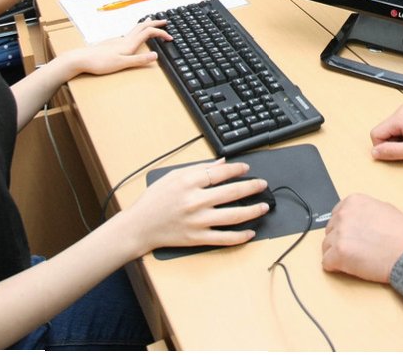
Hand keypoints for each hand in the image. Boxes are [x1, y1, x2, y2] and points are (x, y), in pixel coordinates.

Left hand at [63, 19, 168, 77]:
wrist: (81, 59)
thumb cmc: (100, 63)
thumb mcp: (122, 63)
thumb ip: (139, 59)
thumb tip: (156, 55)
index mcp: (129, 43)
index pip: (148, 33)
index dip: (161, 33)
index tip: (170, 37)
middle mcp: (124, 39)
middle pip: (142, 26)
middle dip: (154, 22)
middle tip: (164, 21)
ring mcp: (117, 40)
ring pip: (134, 29)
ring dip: (145, 25)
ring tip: (150, 23)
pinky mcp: (111, 43)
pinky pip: (128, 34)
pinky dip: (136, 31)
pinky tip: (133, 37)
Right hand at [127, 159, 270, 251]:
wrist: (139, 227)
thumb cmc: (154, 200)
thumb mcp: (173, 176)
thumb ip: (198, 169)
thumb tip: (221, 163)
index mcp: (188, 183)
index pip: (220, 173)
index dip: (237, 170)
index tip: (246, 169)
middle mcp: (195, 201)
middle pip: (232, 193)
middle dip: (252, 187)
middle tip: (263, 185)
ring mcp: (198, 221)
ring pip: (233, 216)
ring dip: (253, 211)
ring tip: (264, 207)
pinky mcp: (197, 238)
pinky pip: (224, 238)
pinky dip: (240, 237)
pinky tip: (250, 232)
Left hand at [321, 194, 402, 283]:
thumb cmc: (402, 234)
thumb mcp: (384, 208)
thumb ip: (364, 210)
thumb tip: (356, 217)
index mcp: (354, 201)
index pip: (336, 215)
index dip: (344, 228)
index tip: (352, 235)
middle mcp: (344, 214)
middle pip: (330, 231)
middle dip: (340, 240)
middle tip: (356, 248)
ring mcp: (340, 234)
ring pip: (326, 247)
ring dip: (337, 254)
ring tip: (356, 259)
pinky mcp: (338, 253)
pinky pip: (326, 263)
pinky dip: (335, 267)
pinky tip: (350, 267)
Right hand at [369, 103, 402, 161]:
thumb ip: (390, 152)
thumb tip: (374, 153)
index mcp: (399, 117)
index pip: (375, 133)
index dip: (382, 147)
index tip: (397, 152)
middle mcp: (402, 109)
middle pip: (385, 129)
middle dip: (393, 141)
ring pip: (394, 126)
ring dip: (401, 137)